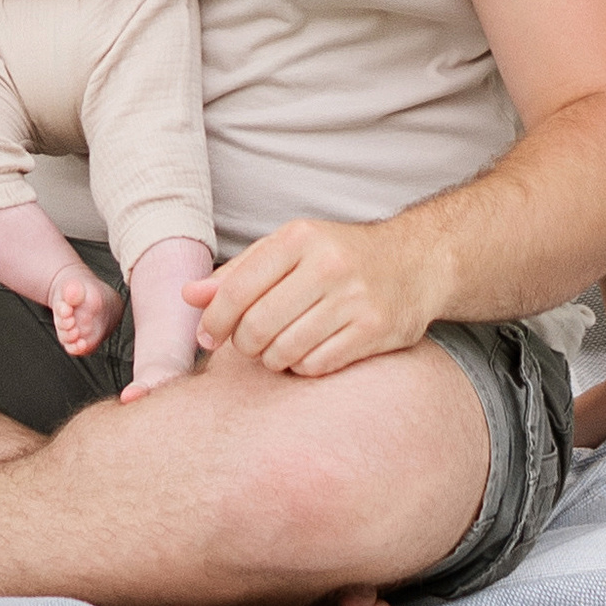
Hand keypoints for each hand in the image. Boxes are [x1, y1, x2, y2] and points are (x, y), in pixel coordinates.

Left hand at [189, 212, 437, 378]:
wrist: (416, 262)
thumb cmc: (340, 256)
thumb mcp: (289, 249)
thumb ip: (239, 272)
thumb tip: (189, 296)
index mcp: (299, 238)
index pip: (238, 288)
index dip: (214, 319)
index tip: (207, 336)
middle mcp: (327, 265)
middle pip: (258, 326)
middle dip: (244, 344)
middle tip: (249, 343)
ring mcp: (354, 299)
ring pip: (284, 351)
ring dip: (272, 358)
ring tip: (280, 346)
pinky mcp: (375, 331)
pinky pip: (316, 366)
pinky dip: (303, 366)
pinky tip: (309, 351)